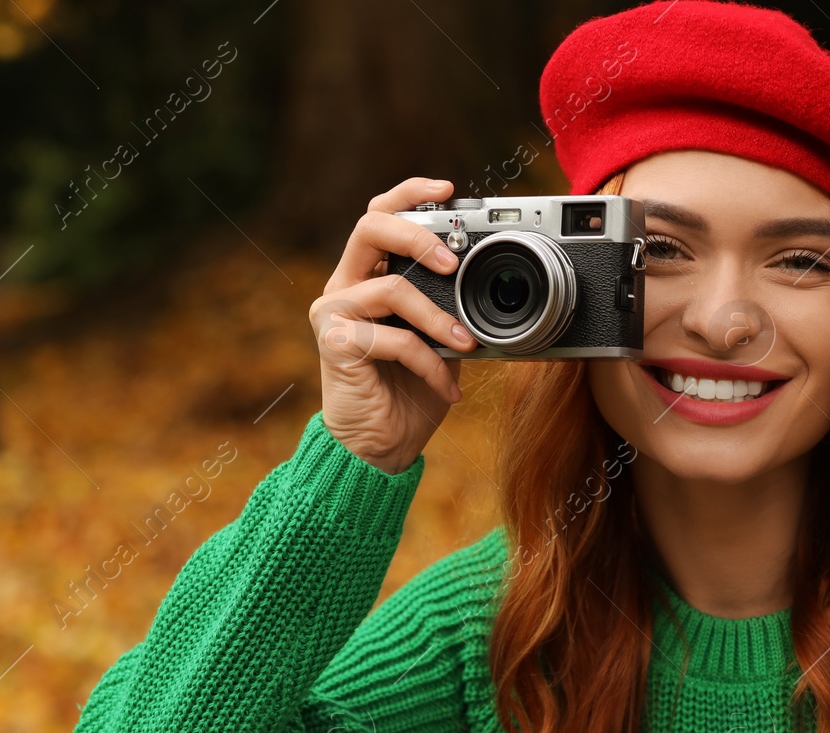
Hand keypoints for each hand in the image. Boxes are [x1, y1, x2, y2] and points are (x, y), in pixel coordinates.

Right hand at [308, 177, 478, 474]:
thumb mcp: (443, 340)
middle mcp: (346, 286)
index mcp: (370, 275)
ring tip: (467, 345)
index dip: (410, 194)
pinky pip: (392, 339)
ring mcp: (334, 313)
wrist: (382, 447)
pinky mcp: (334, 344)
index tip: (449, 189)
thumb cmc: (411, 392)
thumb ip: (453, 306)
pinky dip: (430, 363)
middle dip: (418, 234)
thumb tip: (495, 283)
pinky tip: (448, 386)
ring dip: (438, 318)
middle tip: (454, 262)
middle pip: (370, 226)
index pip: (382, 215)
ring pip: (390, 288)